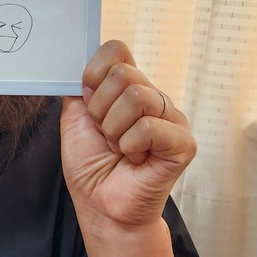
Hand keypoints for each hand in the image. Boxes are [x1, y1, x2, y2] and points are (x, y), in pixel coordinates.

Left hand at [60, 40, 195, 230]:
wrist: (102, 207)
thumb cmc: (92, 167)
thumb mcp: (74, 120)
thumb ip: (79, 88)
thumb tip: (82, 63)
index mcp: (128, 88)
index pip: (116, 49)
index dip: (94, 72)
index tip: (87, 101)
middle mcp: (153, 98)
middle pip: (123, 72)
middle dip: (100, 109)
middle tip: (104, 134)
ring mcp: (172, 119)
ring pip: (136, 97)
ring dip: (113, 130)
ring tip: (118, 148)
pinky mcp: (183, 143)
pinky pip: (149, 127)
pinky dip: (130, 146)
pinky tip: (135, 159)